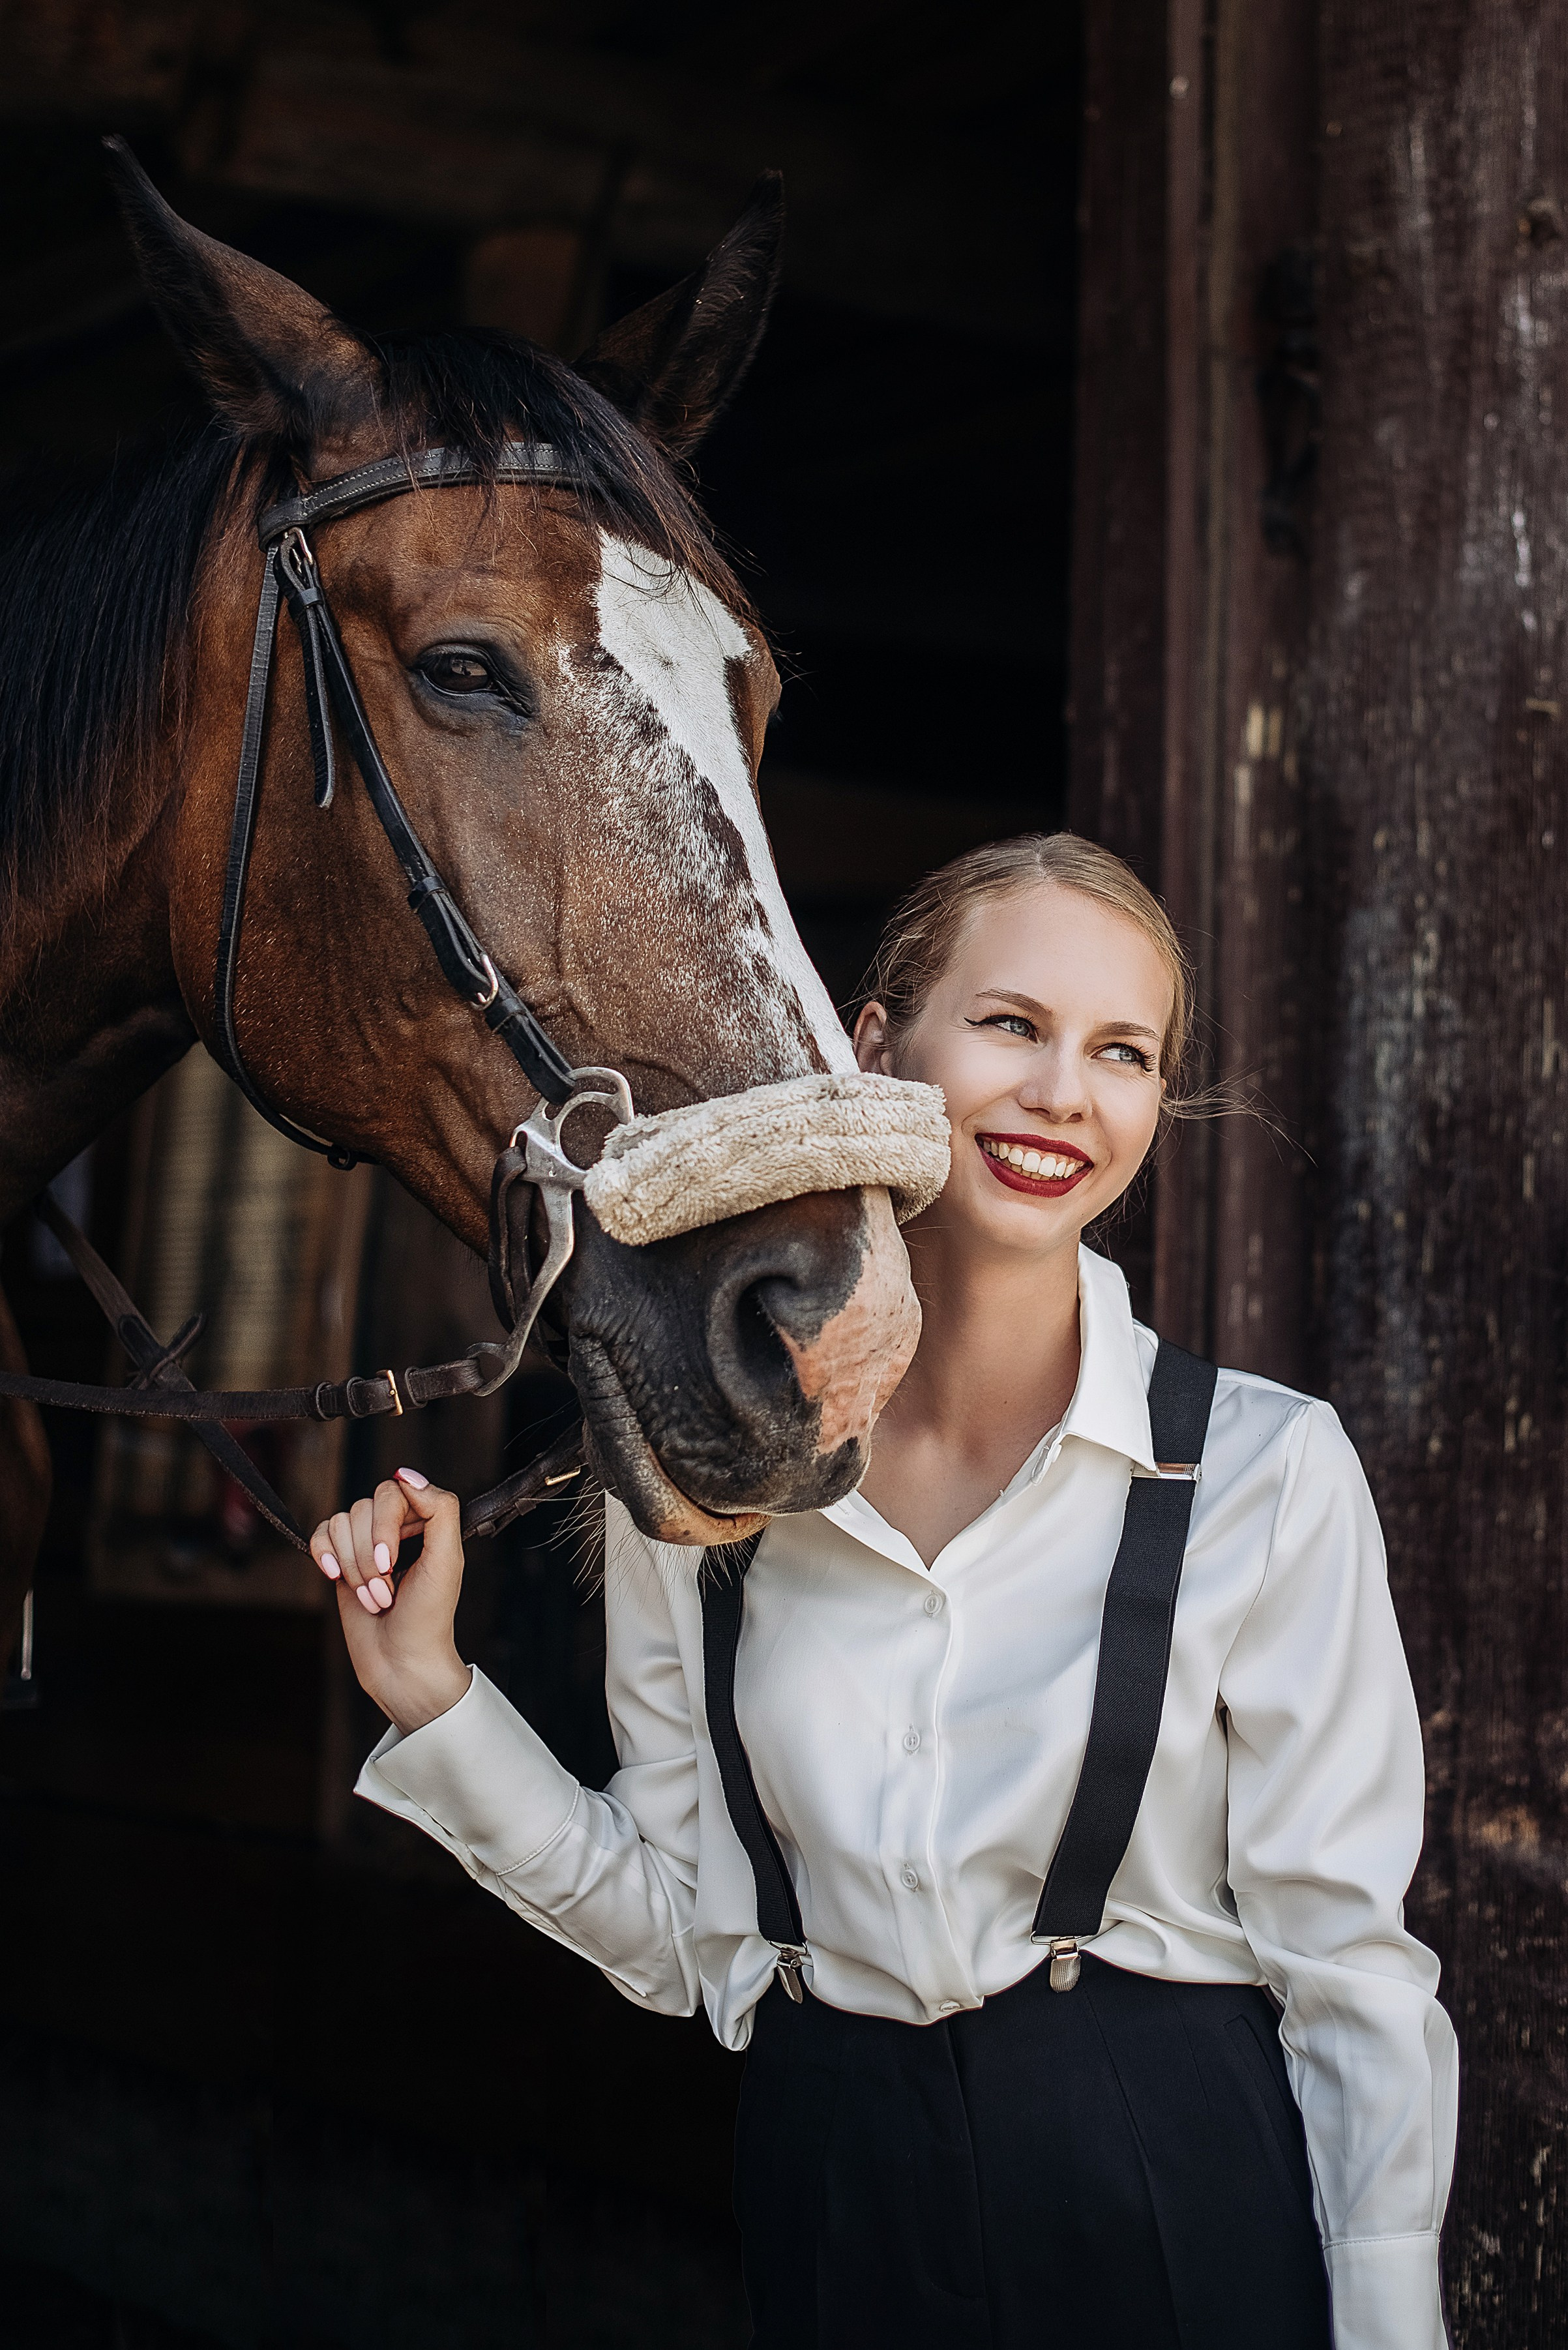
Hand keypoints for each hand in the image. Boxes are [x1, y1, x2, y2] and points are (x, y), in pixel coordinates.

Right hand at [311, 1468, 470, 1734]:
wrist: (401, 1663)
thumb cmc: (429, 1617)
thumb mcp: (447, 1561)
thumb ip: (439, 1510)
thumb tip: (406, 1475)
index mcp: (426, 1522)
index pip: (394, 1492)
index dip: (385, 1526)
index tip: (391, 1562)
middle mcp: (395, 1528)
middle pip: (363, 1507)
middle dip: (368, 1554)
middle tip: (385, 1589)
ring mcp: (365, 1544)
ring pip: (340, 1523)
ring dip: (353, 1567)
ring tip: (373, 1597)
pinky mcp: (340, 1561)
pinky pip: (320, 1534)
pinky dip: (324, 1555)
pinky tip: (334, 1576)